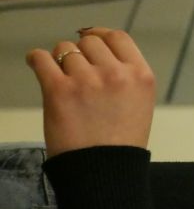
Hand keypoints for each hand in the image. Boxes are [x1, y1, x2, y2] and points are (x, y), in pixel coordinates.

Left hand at [26, 27, 155, 157]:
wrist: (104, 172)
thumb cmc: (121, 143)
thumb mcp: (139, 103)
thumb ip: (125, 76)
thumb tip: (96, 48)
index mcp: (141, 76)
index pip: (118, 37)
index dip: (101, 35)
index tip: (90, 41)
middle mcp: (116, 74)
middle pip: (89, 42)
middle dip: (81, 54)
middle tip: (77, 74)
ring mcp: (87, 81)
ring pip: (64, 49)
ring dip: (60, 61)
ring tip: (63, 82)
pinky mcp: (58, 90)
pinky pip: (40, 58)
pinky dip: (36, 60)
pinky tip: (38, 66)